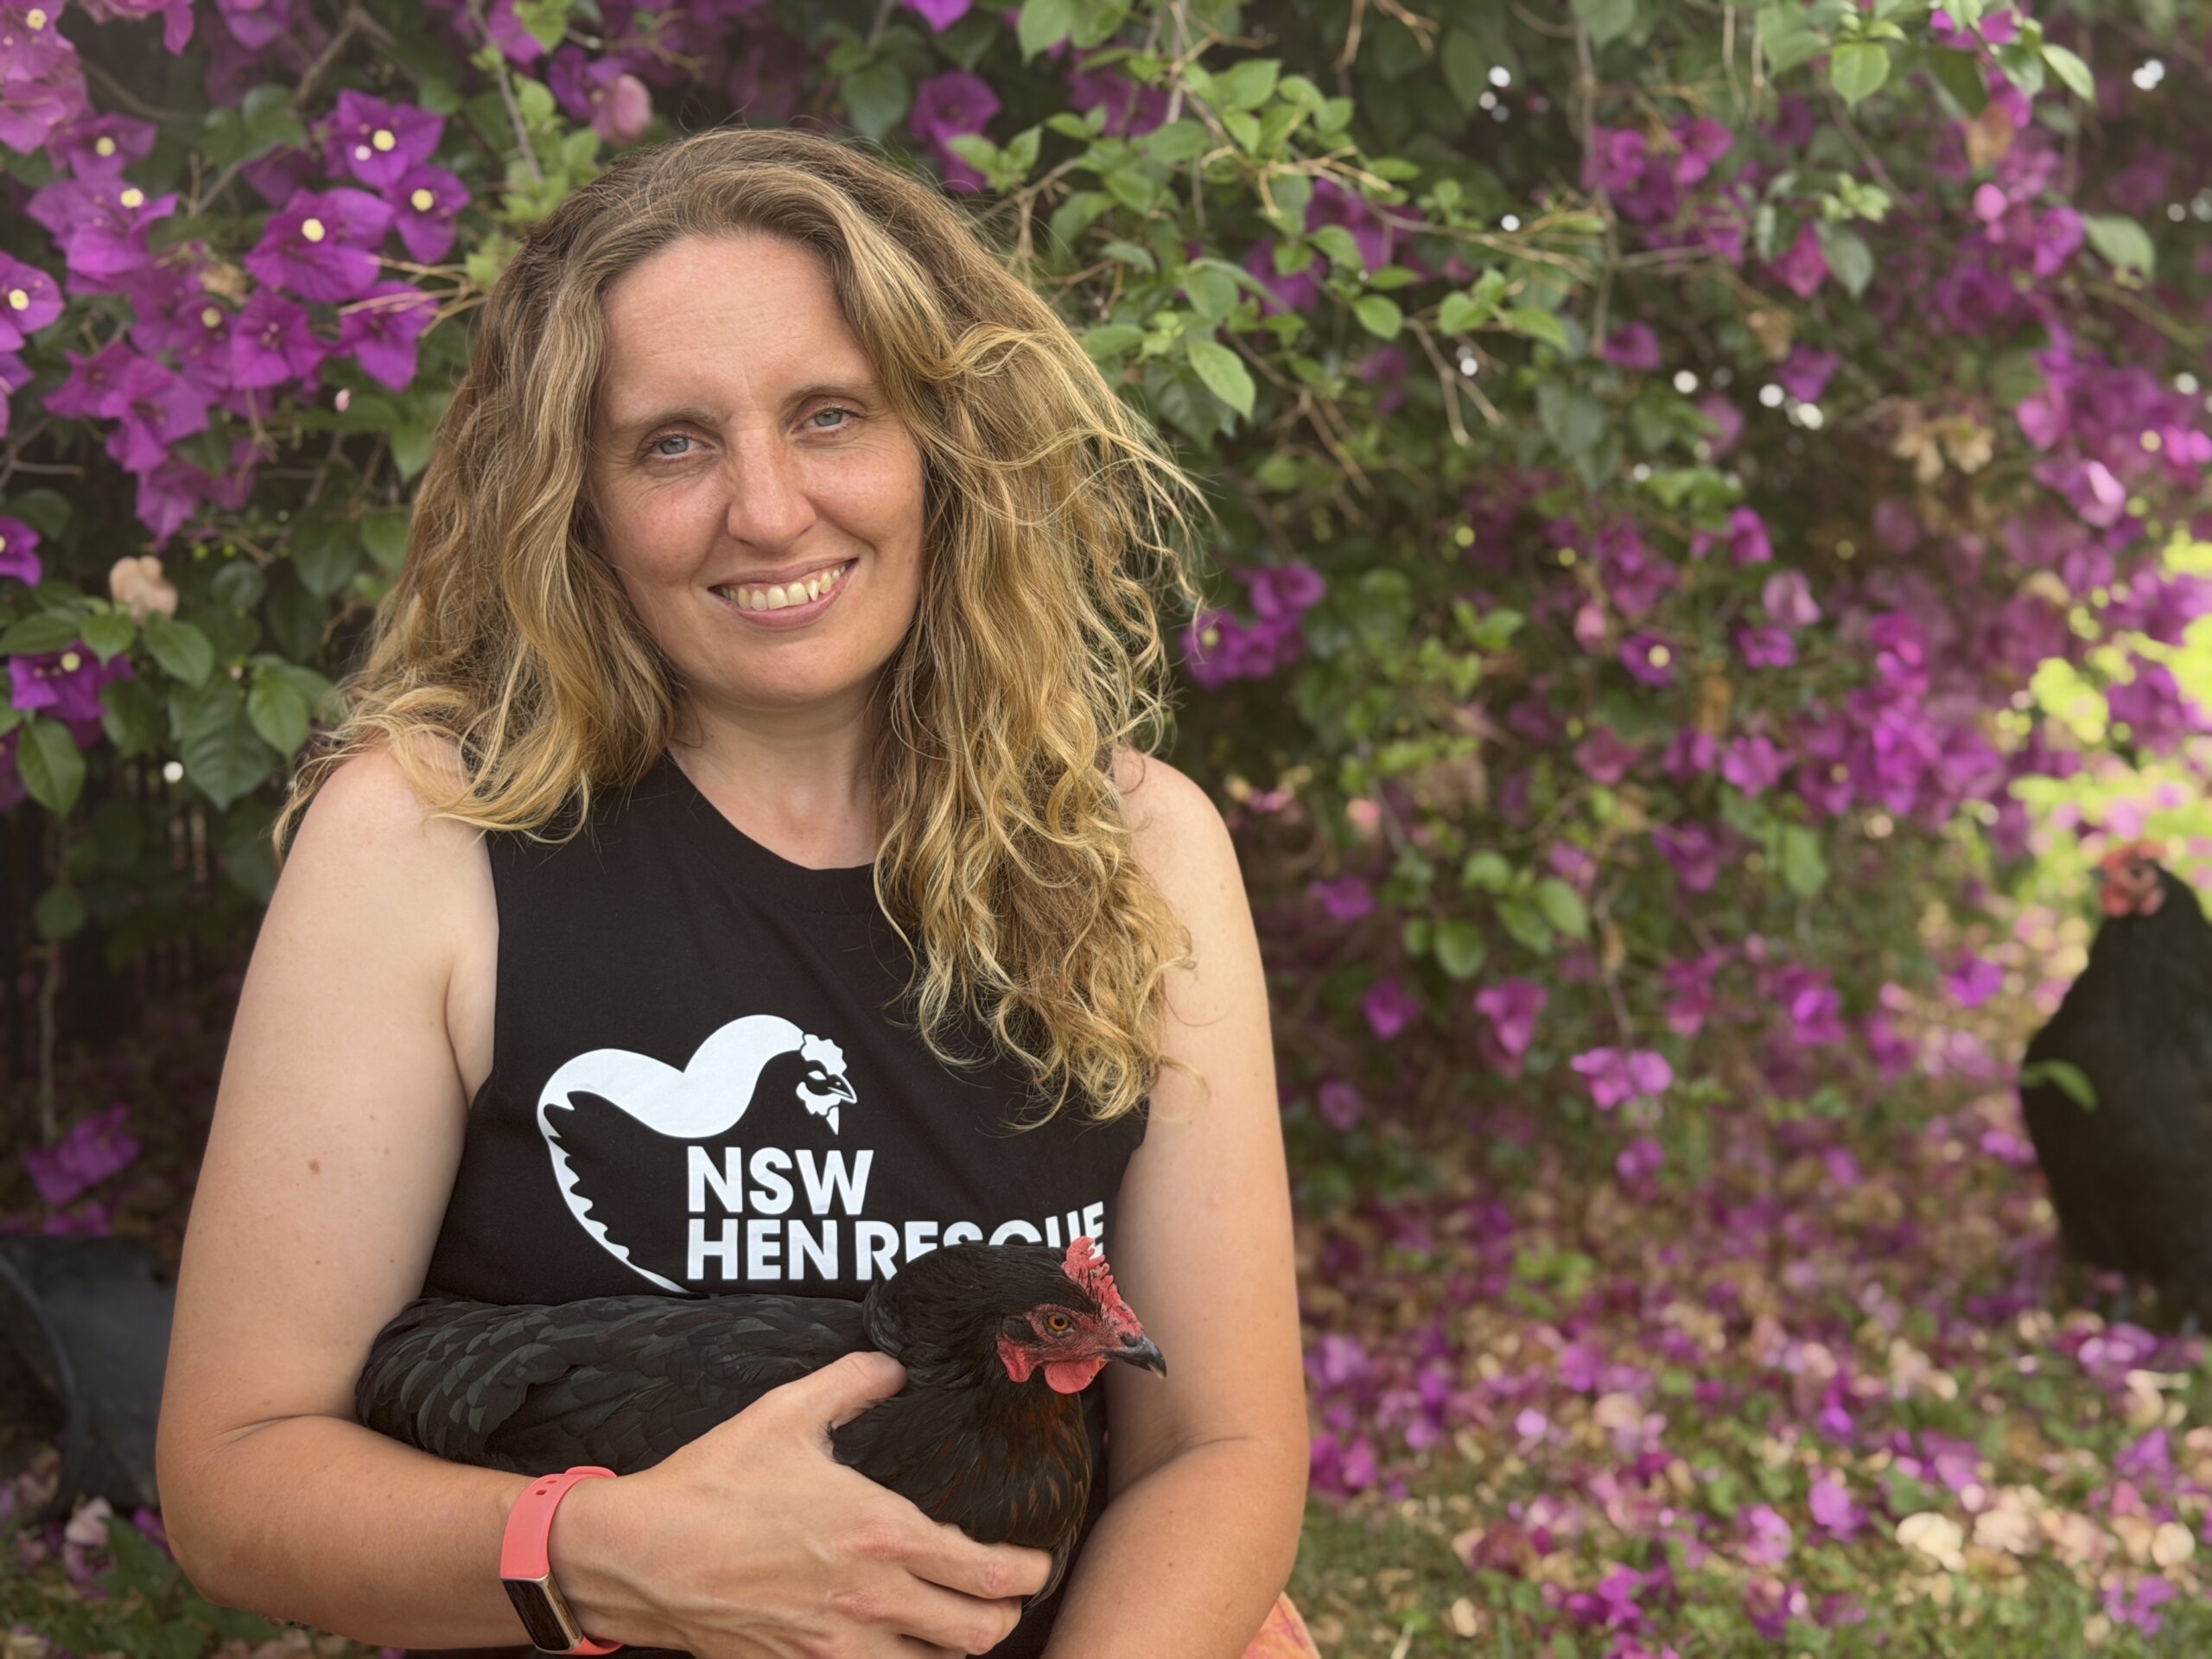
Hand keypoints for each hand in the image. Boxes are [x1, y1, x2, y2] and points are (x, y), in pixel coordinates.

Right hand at [552, 1350, 1052, 1657]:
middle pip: (978, 1635)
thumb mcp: (787, 1412)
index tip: (1035, 1562)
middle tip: (1007, 1595)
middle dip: (1005, 1616)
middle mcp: (871, 1600)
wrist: (641, 1557)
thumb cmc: (714, 1484)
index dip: (1029, 1572)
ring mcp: (836, 1648)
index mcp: (881, 1534)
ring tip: (954, 1619)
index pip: (990, 1573)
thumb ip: (853, 1383)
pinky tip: (894, 1644)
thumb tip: (893, 1367)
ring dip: (953, 1647)